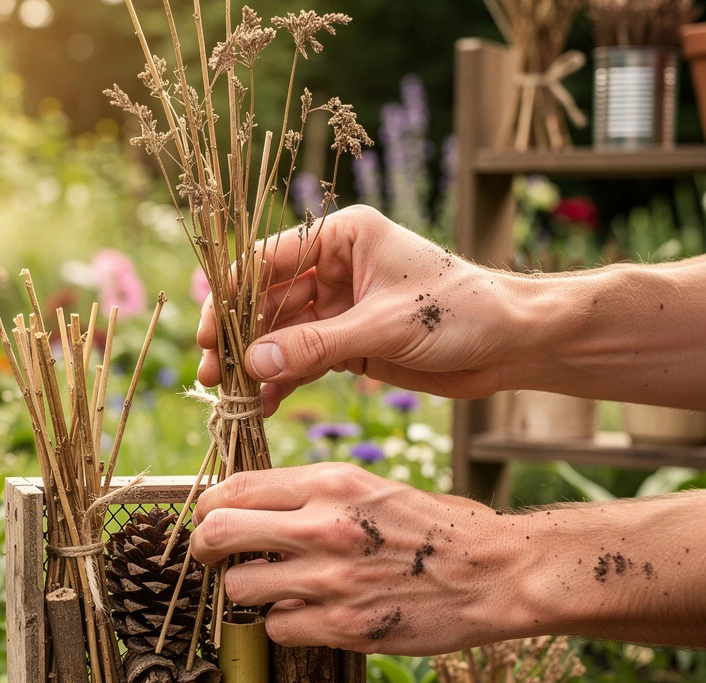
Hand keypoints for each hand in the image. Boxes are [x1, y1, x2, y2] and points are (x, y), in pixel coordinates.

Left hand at [190, 463, 519, 655]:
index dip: (209, 507)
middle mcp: (323, 526)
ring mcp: (330, 579)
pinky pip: (275, 628)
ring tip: (270, 589)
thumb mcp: (371, 487)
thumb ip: (312, 495)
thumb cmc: (433, 527)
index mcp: (330, 483)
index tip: (209, 520)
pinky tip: (307, 615)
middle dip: (204, 549)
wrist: (495, 572)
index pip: (234, 488)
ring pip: (238, 587)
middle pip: (218, 534)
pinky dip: (282, 624)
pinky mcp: (342, 627)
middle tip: (212, 558)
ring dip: (246, 592)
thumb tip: (252, 506)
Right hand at [196, 206, 517, 415]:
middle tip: (214, 376)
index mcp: (342, 238)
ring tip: (232, 397)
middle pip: (267, 302)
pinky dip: (284, 382)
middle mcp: (335, 268)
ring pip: (281, 335)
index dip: (231, 297)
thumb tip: (252, 365)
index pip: (268, 260)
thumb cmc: (462, 312)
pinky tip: (264, 406)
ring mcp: (340, 308)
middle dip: (240, 339)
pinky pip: (304, 361)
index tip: (209, 336)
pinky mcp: (350, 343)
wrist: (512, 344)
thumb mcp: (384, 326)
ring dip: (257, 365)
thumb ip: (316, 345)